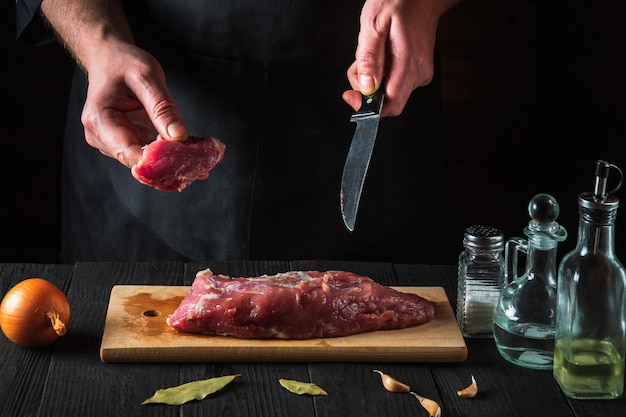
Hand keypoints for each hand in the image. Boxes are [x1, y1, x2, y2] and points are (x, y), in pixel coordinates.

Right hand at [80, 41, 187, 167]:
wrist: (110, 58)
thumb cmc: (123, 63)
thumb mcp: (147, 77)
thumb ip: (163, 108)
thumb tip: (178, 137)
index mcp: (99, 120)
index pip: (129, 153)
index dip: (157, 162)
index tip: (185, 160)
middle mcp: (101, 136)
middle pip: (138, 162)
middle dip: (168, 162)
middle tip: (199, 160)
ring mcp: (112, 142)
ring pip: (145, 161)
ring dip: (170, 159)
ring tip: (195, 153)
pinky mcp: (126, 142)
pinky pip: (149, 154)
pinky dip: (167, 152)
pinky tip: (185, 148)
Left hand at [342, 0, 451, 116]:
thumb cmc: (398, 3)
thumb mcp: (373, 24)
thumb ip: (369, 57)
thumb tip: (367, 87)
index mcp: (409, 62)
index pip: (391, 104)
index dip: (369, 107)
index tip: (352, 95)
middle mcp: (419, 72)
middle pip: (387, 100)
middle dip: (367, 89)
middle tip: (359, 64)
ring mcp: (421, 73)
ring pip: (389, 92)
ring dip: (373, 79)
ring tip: (372, 53)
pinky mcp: (419, 71)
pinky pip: (395, 82)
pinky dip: (382, 73)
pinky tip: (381, 54)